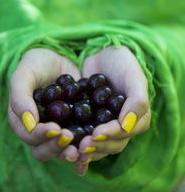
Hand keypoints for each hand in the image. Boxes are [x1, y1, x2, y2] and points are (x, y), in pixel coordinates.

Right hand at [8, 48, 80, 162]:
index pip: (29, 136)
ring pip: (62, 149)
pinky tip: (97, 142)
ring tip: (83, 147)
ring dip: (71, 152)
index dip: (41, 136)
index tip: (55, 129)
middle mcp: (39, 130)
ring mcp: (58, 129)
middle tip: (70, 137)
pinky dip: (86, 144)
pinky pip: (79, 139)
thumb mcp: (24, 76)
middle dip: (57, 147)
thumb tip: (30, 124)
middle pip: (44, 150)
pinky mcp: (74, 125)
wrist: (58, 58)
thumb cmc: (35, 65)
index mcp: (22, 121)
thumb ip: (20, 98)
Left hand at [74, 45, 150, 175]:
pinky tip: (63, 143)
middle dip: (97, 146)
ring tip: (71, 148)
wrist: (103, 52)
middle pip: (111, 143)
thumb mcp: (134, 78)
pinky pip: (83, 133)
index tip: (96, 133)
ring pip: (97, 142)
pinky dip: (75, 140)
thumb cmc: (123, 62)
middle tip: (81, 145)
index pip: (125, 133)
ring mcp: (104, 124)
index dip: (111, 135)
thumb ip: (137, 102)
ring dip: (86, 148)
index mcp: (138, 119)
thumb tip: (127, 127)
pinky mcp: (88, 120)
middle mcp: (122, 125)